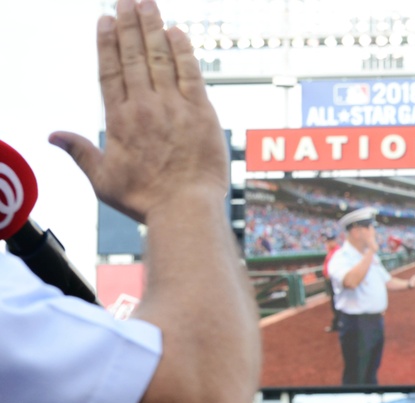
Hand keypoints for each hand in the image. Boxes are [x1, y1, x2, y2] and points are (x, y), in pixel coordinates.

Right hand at [48, 0, 227, 224]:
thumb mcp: (103, 180)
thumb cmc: (145, 201)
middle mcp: (145, 107)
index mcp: (120, 120)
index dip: (107, 43)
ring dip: (154, 28)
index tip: (105, 20)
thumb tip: (54, 136)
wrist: (185, 209)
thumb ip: (80, 152)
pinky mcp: (202, 114)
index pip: (110, 71)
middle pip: (135, 57)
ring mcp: (174, 108)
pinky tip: (178, 33)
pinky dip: (184, 52)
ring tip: (148, 4)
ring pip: (162, 58)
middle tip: (126, 0)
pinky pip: (191, 74)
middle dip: (129, 25)